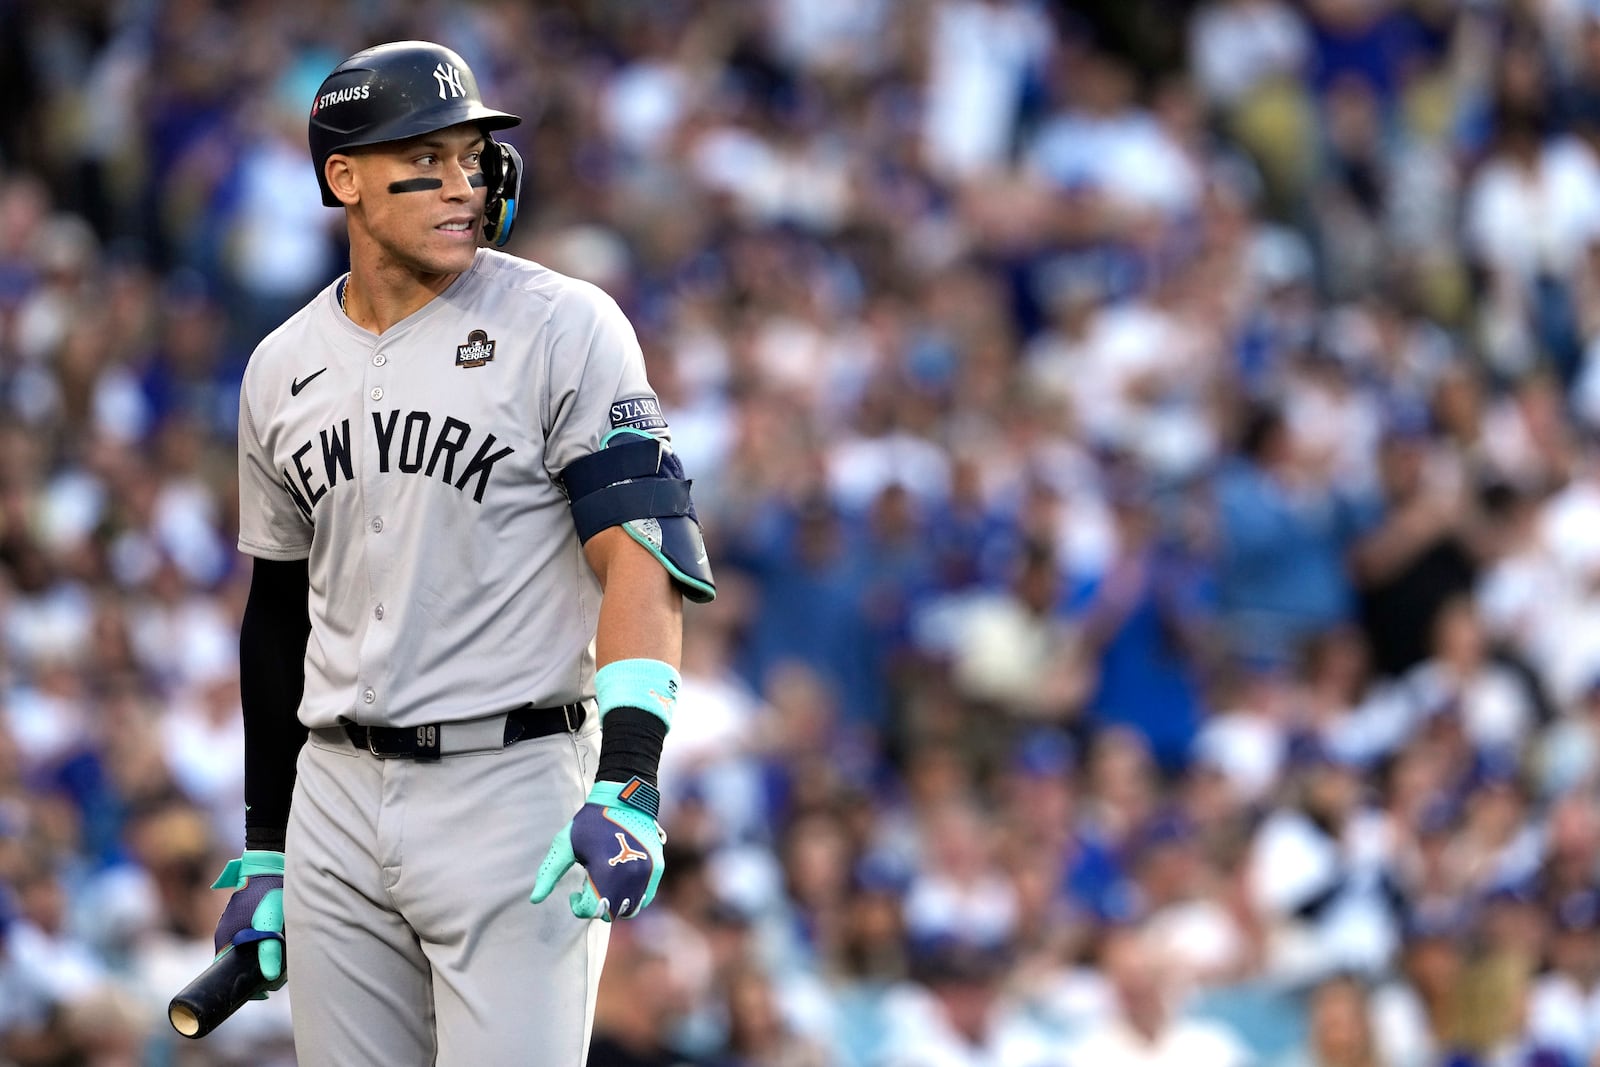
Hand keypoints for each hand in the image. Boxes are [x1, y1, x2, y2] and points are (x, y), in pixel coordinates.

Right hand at [210, 850, 285, 995]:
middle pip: (240, 967)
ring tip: (286, 961)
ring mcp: (236, 928)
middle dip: (260, 975)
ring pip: (250, 955)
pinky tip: (285, 945)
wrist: (269, 865)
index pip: (225, 976)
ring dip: (267, 961)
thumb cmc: (267, 894)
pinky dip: (268, 947)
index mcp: (224, 941)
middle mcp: (227, 937)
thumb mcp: (269, 924)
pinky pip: (255, 942)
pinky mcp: (246, 921)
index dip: (244, 987)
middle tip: (281, 977)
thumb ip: (270, 950)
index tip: (263, 992)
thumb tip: (271, 978)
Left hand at [530, 778, 664, 920]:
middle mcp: (629, 876)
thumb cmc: (591, 821)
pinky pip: (645, 897)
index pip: (592, 910)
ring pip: (630, 909)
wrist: (625, 799)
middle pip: (611, 913)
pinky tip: (621, 883)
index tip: (575, 893)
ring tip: (606, 888)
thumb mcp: (565, 845)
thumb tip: (535, 900)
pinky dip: (632, 898)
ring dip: (615, 905)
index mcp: (605, 871)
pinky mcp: (656, 869)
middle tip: (590, 890)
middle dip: (597, 907)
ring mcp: (645, 873)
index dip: (578, 906)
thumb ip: (549, 874)